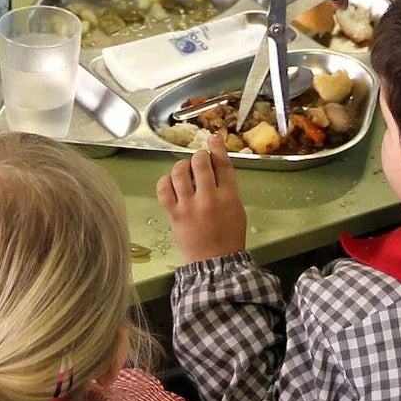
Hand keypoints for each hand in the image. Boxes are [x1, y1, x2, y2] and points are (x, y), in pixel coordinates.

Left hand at [156, 135, 247, 263]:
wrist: (214, 262)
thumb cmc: (228, 235)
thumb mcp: (236, 208)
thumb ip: (227, 185)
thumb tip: (215, 162)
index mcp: (229, 196)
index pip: (222, 164)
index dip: (217, 147)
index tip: (212, 138)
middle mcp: (208, 198)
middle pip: (200, 162)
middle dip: (199, 156)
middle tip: (199, 161)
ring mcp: (189, 206)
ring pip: (179, 171)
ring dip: (182, 166)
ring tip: (185, 172)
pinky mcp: (174, 214)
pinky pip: (164, 188)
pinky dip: (166, 181)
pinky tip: (172, 183)